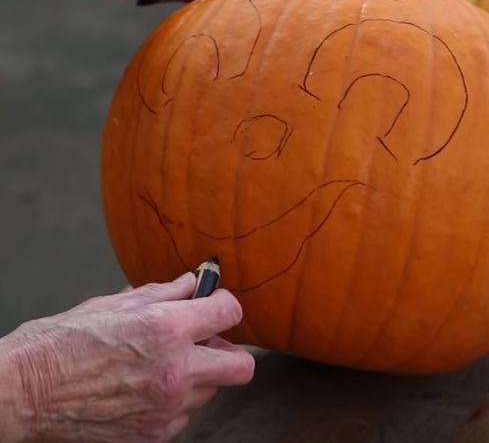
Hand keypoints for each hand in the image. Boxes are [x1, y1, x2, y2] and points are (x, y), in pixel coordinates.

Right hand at [0, 274, 253, 441]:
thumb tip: (195, 282)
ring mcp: (166, 409)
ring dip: (197, 375)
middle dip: (227, 350)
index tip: (213, 305)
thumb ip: (167, 292)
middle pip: (241, 366)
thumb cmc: (66, 341)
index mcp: (168, 328)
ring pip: (210, 390)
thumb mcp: (118, 302)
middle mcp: (175, 371)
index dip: (223, 304)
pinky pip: (184, 415)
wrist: (26, 392)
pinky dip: (174, 401)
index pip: (231, 312)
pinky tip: (145, 388)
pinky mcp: (153, 435)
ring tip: (162, 364)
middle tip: (204, 342)